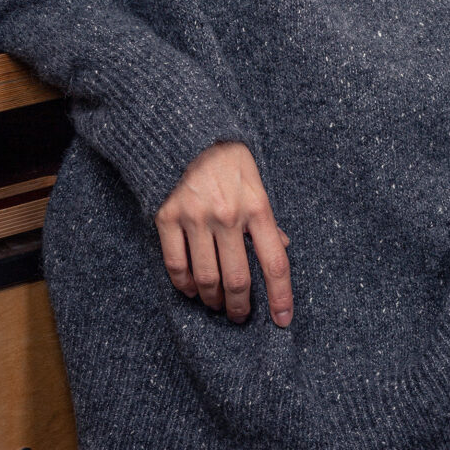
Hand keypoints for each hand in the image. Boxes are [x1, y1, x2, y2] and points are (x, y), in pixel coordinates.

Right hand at [155, 141, 293, 326]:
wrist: (181, 128)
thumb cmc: (224, 155)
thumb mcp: (255, 179)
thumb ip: (266, 216)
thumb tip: (281, 246)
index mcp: (256, 206)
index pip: (275, 263)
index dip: (281, 296)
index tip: (283, 320)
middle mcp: (227, 215)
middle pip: (238, 280)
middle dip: (240, 308)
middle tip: (239, 317)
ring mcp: (195, 218)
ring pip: (206, 278)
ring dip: (212, 300)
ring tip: (215, 305)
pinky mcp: (166, 217)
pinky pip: (176, 265)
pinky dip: (184, 285)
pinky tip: (191, 290)